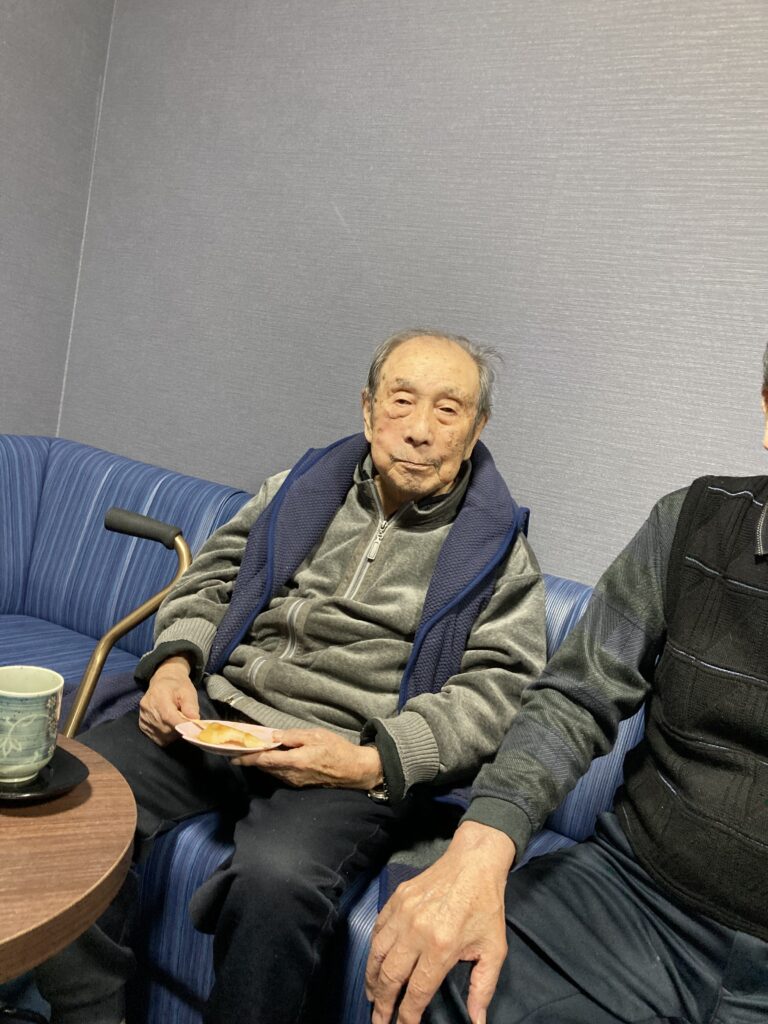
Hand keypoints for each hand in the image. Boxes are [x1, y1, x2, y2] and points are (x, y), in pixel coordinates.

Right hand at [139, 656, 198, 745]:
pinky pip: (156, 738)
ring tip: (178, 723)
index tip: (193, 730)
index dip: (181, 726)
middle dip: (179, 730)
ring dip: (173, 734)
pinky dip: (166, 737)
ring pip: (161, 736)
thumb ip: (191, 706)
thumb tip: (195, 721)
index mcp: (159, 696)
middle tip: (187, 724)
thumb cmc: (178, 686)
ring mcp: (143, 717)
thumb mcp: (188, 691)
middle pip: (165, 729)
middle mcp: (148, 708)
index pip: (168, 717)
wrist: (163, 681)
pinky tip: (170, 727)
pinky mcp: (142, 725)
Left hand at [233, 727, 382, 789]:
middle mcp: (292, 775)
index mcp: (295, 761)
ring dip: (261, 763)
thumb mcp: (316, 736)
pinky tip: (270, 758)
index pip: (265, 760)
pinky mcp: (300, 783)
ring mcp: (295, 781)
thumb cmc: (337, 750)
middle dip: (251, 760)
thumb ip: (293, 736)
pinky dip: (272, 766)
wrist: (354, 770)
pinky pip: (280, 774)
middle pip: (265, 768)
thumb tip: (273, 735)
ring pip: (272, 772)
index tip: (233, 756)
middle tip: (238, 750)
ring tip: (250, 752)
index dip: (248, 758)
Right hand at [365, 821, 514, 1023]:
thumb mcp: (494, 950)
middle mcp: (416, 931)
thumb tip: (477, 1021)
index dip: (408, 1016)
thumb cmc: (485, 907)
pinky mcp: (396, 898)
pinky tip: (376, 963)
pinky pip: (377, 930)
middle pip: (390, 977)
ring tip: (373, 997)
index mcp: (441, 947)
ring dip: (372, 980)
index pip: (416, 992)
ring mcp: (403, 913)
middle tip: (379, 1021)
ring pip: (377, 954)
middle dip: (382, 1005)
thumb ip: (483, 988)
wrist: (474, 863)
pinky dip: (373, 950)